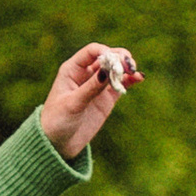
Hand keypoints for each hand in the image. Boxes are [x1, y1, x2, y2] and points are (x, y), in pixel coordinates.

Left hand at [41, 40, 139, 158]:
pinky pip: (120, 84)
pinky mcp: (106, 99)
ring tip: (134, 71)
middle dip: (119, 58)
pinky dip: (130, 80)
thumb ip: (90, 88)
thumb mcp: (73, 104)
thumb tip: (107, 70)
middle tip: (129, 64)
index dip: (105, 52)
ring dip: (126, 67)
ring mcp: (97, 86)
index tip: (115, 60)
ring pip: (115, 70)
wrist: (57, 144)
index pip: (92, 52)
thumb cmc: (57, 120)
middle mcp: (86, 74)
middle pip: (106, 57)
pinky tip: (139, 78)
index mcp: (72, 69)